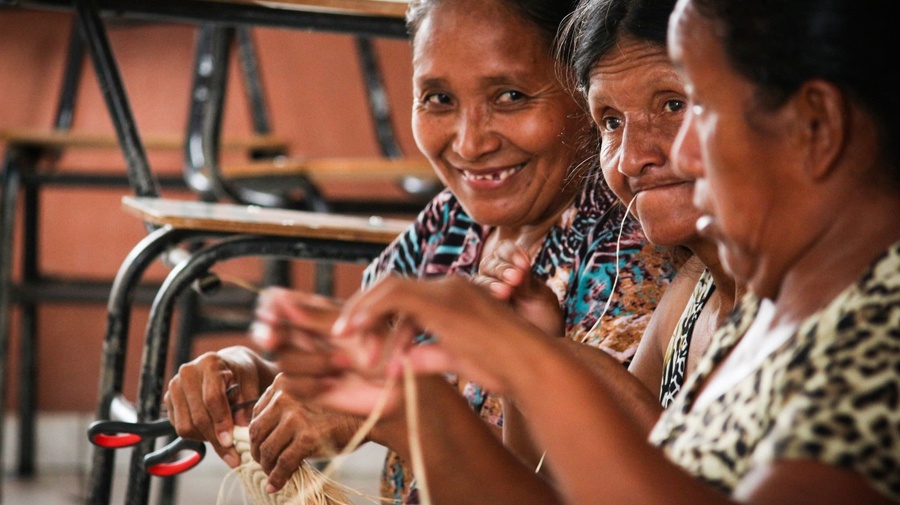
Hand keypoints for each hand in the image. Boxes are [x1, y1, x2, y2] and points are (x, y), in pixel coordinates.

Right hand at [163, 346, 275, 467]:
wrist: (226, 367)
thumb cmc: (241, 376)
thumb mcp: (251, 385)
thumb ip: (247, 406)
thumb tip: (241, 430)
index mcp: (210, 363)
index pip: (212, 398)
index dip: (222, 422)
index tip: (230, 441)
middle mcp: (188, 373)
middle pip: (198, 416)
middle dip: (216, 439)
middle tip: (232, 455)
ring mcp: (175, 386)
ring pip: (186, 426)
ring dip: (206, 439)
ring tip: (224, 441)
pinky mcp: (168, 400)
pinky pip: (179, 428)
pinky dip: (197, 436)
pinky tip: (212, 433)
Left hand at [248, 374, 360, 492]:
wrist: (369, 417)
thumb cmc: (339, 409)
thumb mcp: (308, 397)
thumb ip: (286, 406)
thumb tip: (261, 434)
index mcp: (284, 382)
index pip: (257, 412)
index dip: (257, 433)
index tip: (260, 446)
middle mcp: (286, 395)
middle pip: (257, 430)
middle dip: (257, 451)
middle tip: (263, 463)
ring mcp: (296, 415)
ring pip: (268, 448)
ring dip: (266, 466)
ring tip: (271, 474)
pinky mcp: (307, 436)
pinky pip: (283, 462)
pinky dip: (276, 477)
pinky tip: (275, 485)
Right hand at [251, 286, 405, 420]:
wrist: (398, 385)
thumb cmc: (384, 349)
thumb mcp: (353, 327)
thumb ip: (318, 316)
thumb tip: (284, 301)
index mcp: (314, 312)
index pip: (276, 301)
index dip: (269, 307)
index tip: (271, 315)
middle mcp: (303, 336)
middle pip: (267, 330)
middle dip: (269, 333)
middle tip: (273, 338)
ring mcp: (303, 361)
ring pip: (282, 359)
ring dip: (313, 362)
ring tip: (343, 364)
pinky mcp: (306, 387)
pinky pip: (289, 383)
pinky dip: (311, 383)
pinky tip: (333, 383)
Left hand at [332, 275, 546, 394]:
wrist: (533, 368)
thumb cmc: (506, 369)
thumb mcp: (459, 359)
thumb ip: (430, 354)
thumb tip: (404, 362)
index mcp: (455, 297)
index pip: (406, 295)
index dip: (378, 314)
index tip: (359, 340)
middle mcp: (451, 286)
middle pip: (393, 285)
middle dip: (364, 309)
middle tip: (341, 334)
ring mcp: (449, 291)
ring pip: (390, 288)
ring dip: (365, 313)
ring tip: (345, 339)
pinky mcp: (445, 302)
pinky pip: (396, 298)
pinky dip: (372, 312)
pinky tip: (355, 332)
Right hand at [475, 241, 563, 336]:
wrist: (541, 351)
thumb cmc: (544, 323)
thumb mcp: (540, 298)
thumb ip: (528, 282)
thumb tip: (521, 262)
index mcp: (511, 269)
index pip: (503, 251)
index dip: (510, 253)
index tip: (524, 262)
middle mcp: (493, 279)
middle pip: (488, 265)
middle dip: (502, 269)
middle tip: (516, 278)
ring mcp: (481, 296)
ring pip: (477, 282)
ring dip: (490, 284)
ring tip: (506, 292)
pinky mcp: (471, 315)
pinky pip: (467, 302)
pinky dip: (479, 299)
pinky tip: (493, 303)